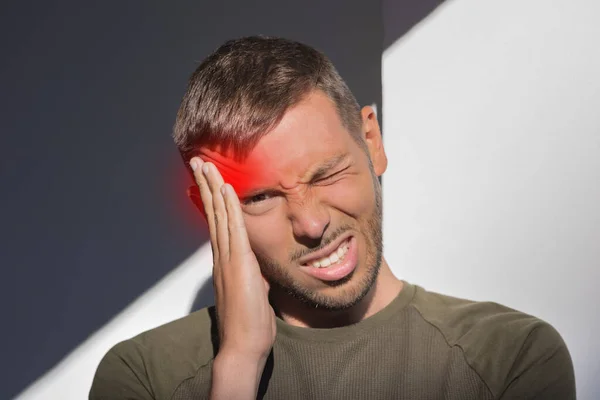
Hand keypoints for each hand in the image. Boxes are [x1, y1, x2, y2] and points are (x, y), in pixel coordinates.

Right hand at [190, 157, 276, 362]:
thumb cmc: (249, 325)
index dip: (211, 201)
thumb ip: (253, 278)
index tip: (208, 181)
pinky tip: (226, 188)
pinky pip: (234, 228)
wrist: (243, 346)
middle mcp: (222, 256)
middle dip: (205, 186)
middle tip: (197, 162)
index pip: (217, 224)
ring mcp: (228, 259)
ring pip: (218, 216)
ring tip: (205, 165)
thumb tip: (258, 271)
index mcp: (225, 262)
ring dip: (212, 188)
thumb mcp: (254, 294)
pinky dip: (229, 206)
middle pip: (212, 213)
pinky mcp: (238, 263)